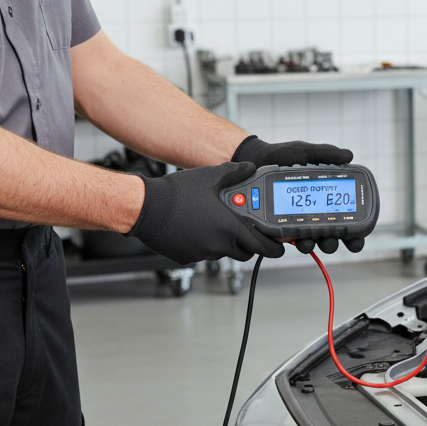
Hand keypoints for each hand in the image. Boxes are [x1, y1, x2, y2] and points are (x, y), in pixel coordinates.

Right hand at [127, 161, 284, 264]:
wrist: (147, 208)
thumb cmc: (178, 193)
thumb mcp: (211, 176)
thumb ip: (236, 172)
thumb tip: (250, 167)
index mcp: (230, 227)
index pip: (263, 246)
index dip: (274, 248)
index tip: (279, 246)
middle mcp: (219, 244)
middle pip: (246, 251)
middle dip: (250, 242)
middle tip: (246, 229)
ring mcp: (203, 253)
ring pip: (225, 252)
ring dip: (226, 241)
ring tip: (215, 222)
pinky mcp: (189, 258)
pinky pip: (205, 253)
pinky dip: (206, 244)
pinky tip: (196, 227)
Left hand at [233, 135, 364, 255]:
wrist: (253, 161)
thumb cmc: (279, 155)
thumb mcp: (305, 152)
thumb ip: (326, 154)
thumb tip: (349, 155)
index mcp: (324, 194)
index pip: (347, 214)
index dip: (356, 228)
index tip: (361, 234)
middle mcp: (314, 210)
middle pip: (335, 233)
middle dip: (339, 240)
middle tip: (337, 239)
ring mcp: (300, 219)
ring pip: (317, 240)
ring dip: (321, 244)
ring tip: (319, 241)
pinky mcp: (283, 224)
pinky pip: (295, 239)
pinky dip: (300, 242)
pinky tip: (300, 240)